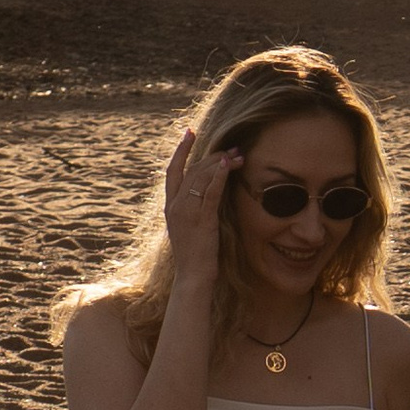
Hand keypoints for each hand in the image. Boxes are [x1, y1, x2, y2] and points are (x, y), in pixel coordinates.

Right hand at [163, 130, 238, 288]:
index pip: (172, 170)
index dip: (181, 150)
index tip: (190, 132)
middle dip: (212, 155)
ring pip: (201, 177)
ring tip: (238, 156)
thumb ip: (194, 209)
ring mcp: (187, 212)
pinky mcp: (202, 220)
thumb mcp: (190, 228)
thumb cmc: (195, 256)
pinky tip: (228, 166)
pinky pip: (210, 193)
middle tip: (232, 148)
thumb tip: (207, 194)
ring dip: (220, 163)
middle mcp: (175, 206)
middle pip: (191, 170)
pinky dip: (219, 177)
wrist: (193, 276)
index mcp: (170, 206)